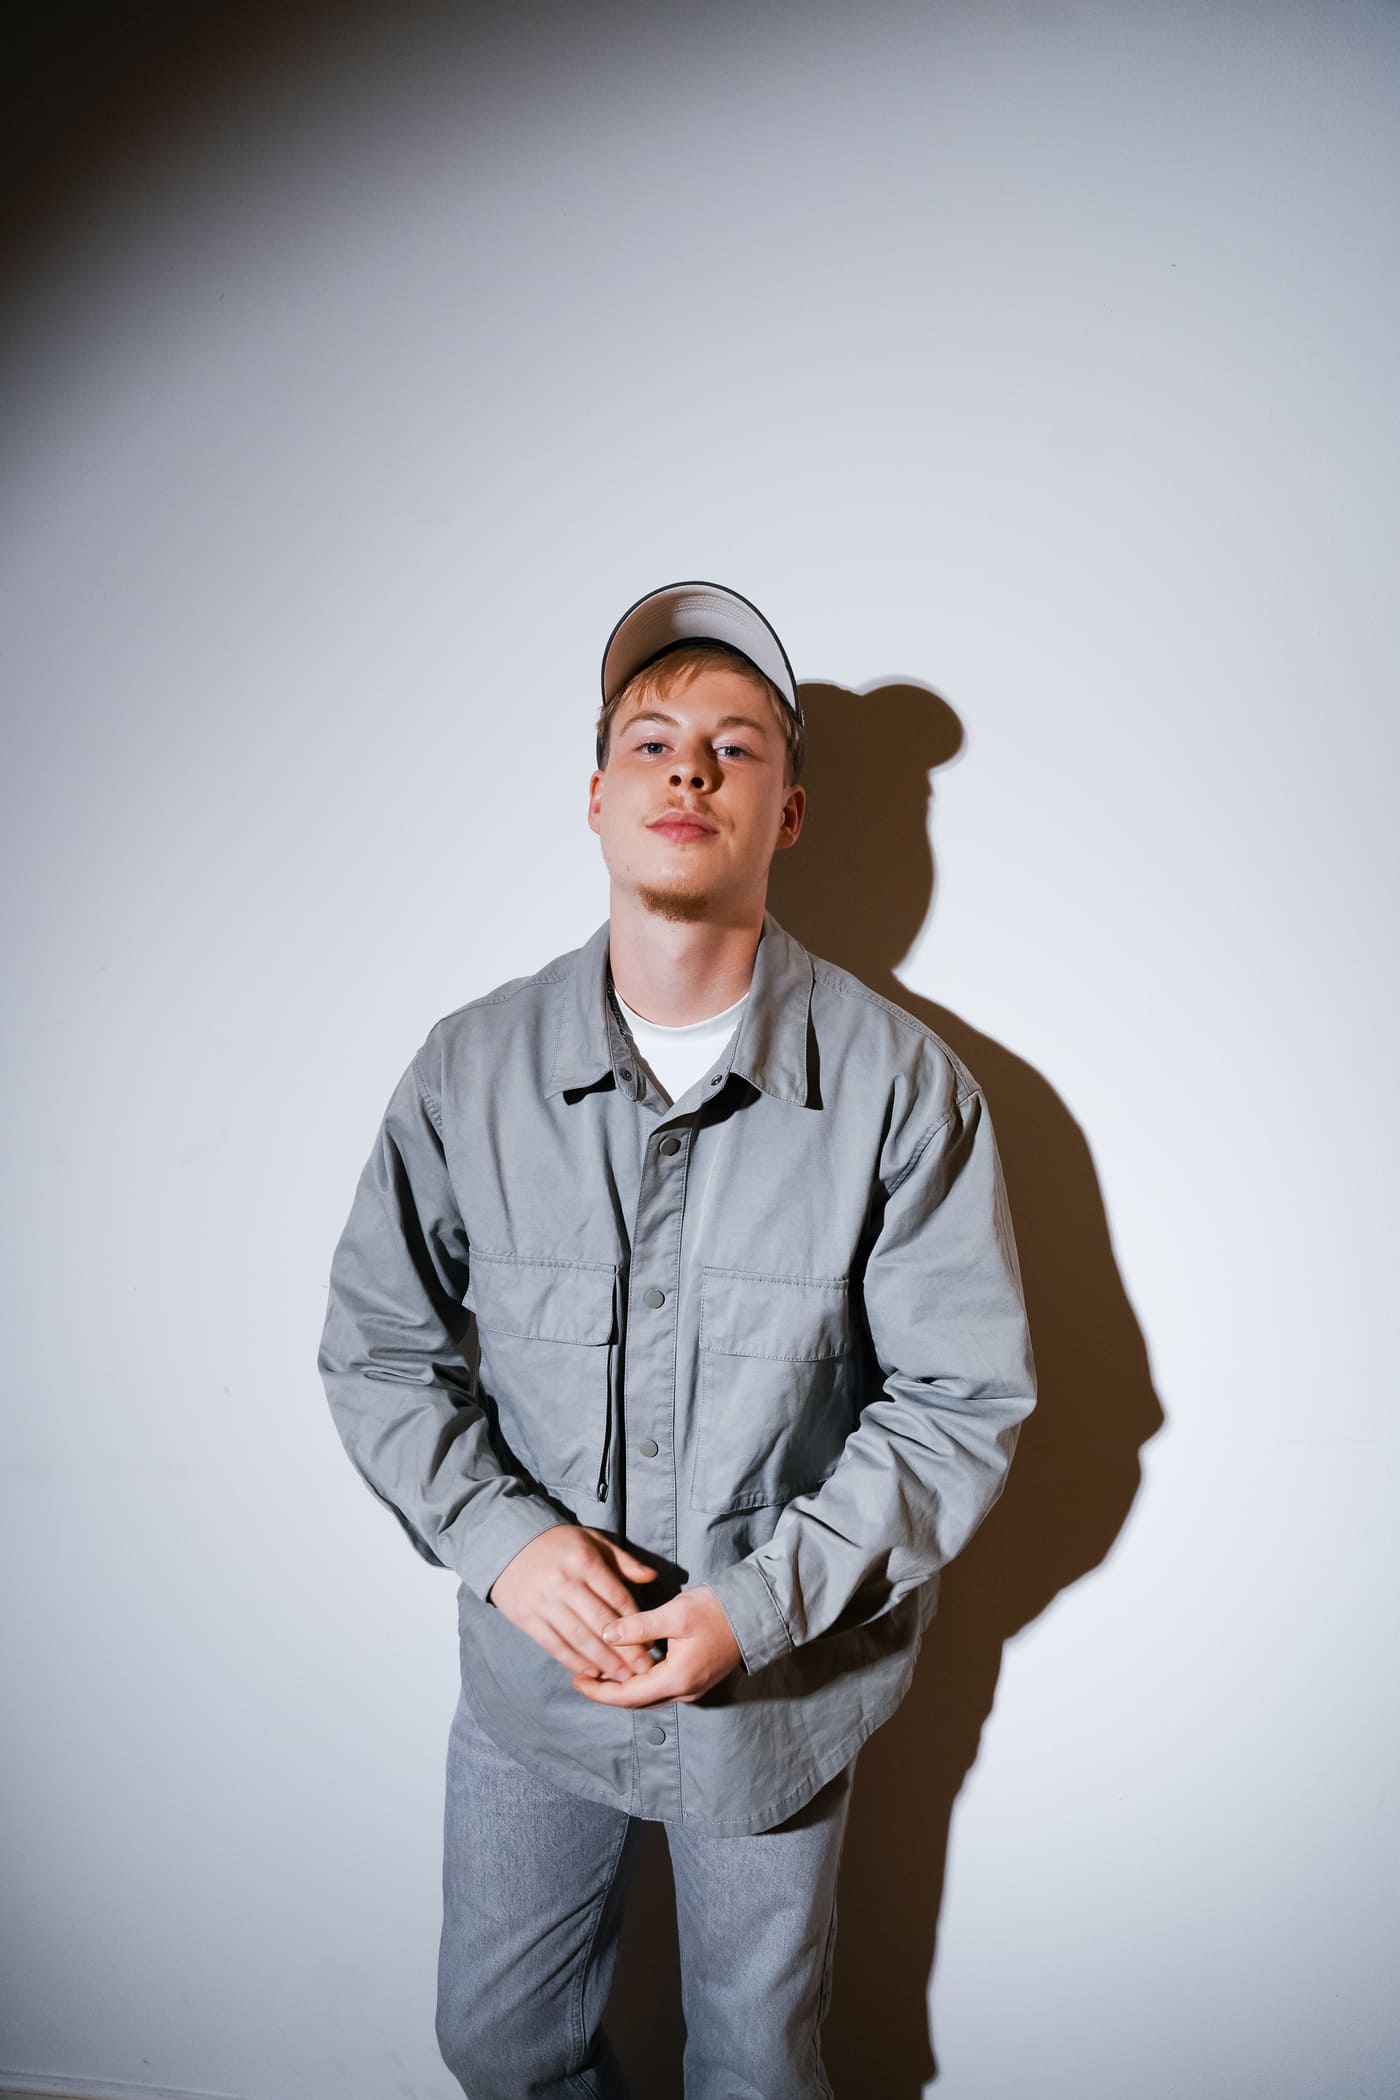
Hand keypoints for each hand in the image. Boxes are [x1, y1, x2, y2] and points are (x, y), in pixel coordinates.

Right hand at [488, 1526, 658, 1683]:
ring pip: (579, 1639)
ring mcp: (544, 1603)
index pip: (618, 1598)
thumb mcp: (592, 1540)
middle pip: (601, 1624)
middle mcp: (565, 1583)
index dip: (637, 1623)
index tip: (651, 1642)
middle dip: (626, 1650)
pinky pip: (554, 1646)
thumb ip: (623, 1560)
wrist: (506, 1544)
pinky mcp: (527, 1618)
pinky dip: (574, 1662)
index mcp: (585, 1562)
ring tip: (622, 1677)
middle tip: (644, 1669)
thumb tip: (652, 1577)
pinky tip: (591, 1673)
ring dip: (603, 1662)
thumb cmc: (558, 1544)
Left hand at [571, 1586, 741, 1707]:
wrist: (754, 1612)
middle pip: (636, 1702)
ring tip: (598, 1672)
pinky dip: (638, 1683)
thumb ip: (639, 1627)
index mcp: (677, 1679)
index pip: (628, 1696)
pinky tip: (627, 1667)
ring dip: (622, 1688)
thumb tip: (606, 1634)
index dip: (600, 1691)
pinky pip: (659, 1689)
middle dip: (607, 1692)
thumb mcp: (675, 1614)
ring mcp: (692, 1688)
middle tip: (581, 1676)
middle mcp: (684, 1691)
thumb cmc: (716, 1610)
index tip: (577, 1680)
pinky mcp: (695, 1679)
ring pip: (647, 1697)